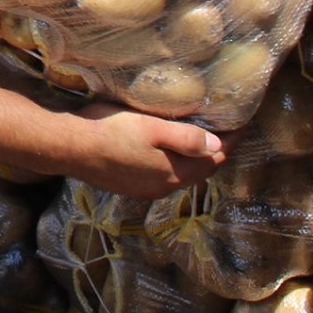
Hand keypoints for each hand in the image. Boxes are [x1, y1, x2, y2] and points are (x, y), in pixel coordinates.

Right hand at [60, 103, 224, 199]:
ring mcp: (145, 189)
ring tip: (201, 138)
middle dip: (216, 152)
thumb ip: (187, 138)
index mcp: (174, 173)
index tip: (242, 123)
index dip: (230, 141)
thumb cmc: (112, 131)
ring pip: (181, 175)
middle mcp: (163, 187)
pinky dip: (176, 164)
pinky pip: (164, 176)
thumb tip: (218, 145)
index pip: (214, 158)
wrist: (70, 148)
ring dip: (194, 159)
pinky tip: (169, 152)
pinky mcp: (130, 187)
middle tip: (226, 129)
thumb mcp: (152, 128)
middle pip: (200, 170)